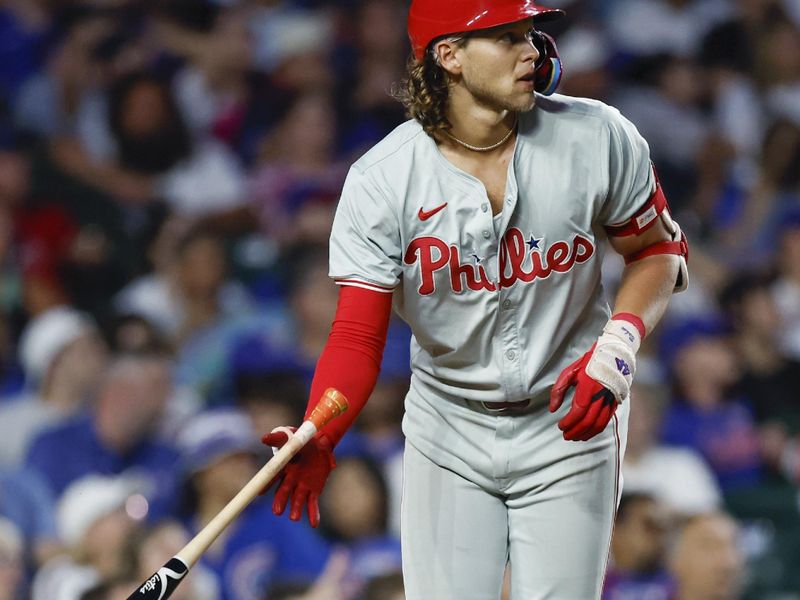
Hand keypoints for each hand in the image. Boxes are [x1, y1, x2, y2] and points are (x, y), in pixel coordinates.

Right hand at [261, 427, 335, 526]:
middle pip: (284, 492)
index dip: (267, 485)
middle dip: (281, 501)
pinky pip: (313, 504)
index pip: (273, 477)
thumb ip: (278, 439)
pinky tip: (314, 523)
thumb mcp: (290, 437)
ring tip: (294, 518)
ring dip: (296, 509)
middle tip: (277, 511)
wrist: (320, 445)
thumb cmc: (301, 440)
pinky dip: (313, 514)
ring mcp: (302, 487)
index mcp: (284, 468)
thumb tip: (263, 439)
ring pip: (298, 500)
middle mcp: (290, 480)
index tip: (259, 493)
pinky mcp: (313, 491)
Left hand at [549, 318, 640, 440]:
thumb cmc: (589, 363)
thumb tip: (553, 409)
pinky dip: (596, 430)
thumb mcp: (569, 372)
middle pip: (588, 421)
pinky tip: (588, 433)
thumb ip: (558, 390)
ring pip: (599, 424)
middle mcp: (601, 396)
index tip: (560, 426)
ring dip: (586, 433)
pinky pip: (606, 421)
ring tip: (575, 437)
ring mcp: (610, 400)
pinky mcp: (615, 403)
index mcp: (588, 387)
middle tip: (566, 436)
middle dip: (575, 431)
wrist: (613, 355)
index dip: (568, 422)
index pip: (578, 411)